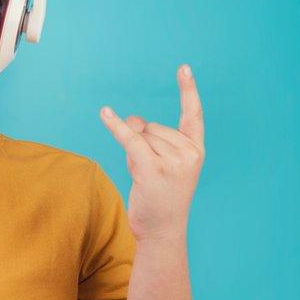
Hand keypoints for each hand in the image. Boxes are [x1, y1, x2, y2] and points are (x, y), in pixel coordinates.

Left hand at [99, 64, 204, 242]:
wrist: (162, 231)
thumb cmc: (161, 196)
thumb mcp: (160, 163)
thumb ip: (149, 137)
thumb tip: (132, 118)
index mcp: (196, 150)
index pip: (193, 114)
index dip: (188, 90)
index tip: (183, 68)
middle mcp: (189, 153)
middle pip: (152, 126)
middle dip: (142, 145)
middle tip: (151, 173)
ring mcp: (173, 161)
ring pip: (139, 135)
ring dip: (133, 153)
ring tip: (145, 177)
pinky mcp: (153, 169)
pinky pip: (130, 140)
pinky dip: (115, 126)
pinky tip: (104, 113)